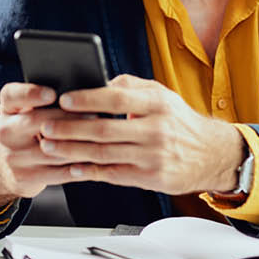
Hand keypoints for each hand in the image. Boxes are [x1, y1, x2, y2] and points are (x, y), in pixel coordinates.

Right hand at [0, 83, 86, 210]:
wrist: (9, 166)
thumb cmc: (30, 127)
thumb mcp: (29, 108)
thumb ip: (48, 97)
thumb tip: (83, 89)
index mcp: (7, 108)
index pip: (12, 95)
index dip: (31, 93)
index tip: (52, 94)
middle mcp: (5, 131)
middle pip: (35, 121)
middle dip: (67, 117)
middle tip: (94, 114)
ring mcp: (13, 157)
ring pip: (51, 149)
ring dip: (78, 143)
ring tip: (100, 136)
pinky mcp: (25, 177)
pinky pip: (57, 172)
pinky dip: (78, 166)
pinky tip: (94, 159)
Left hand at [37, 74, 245, 195]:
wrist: (212, 154)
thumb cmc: (180, 122)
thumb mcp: (163, 96)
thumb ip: (132, 87)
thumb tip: (100, 81)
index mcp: (158, 103)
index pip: (117, 98)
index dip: (88, 99)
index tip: (64, 99)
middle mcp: (156, 129)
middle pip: (105, 129)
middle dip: (71, 128)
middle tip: (47, 126)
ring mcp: (153, 155)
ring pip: (104, 154)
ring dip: (72, 151)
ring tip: (50, 146)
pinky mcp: (151, 177)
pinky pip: (113, 174)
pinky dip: (90, 171)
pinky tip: (72, 167)